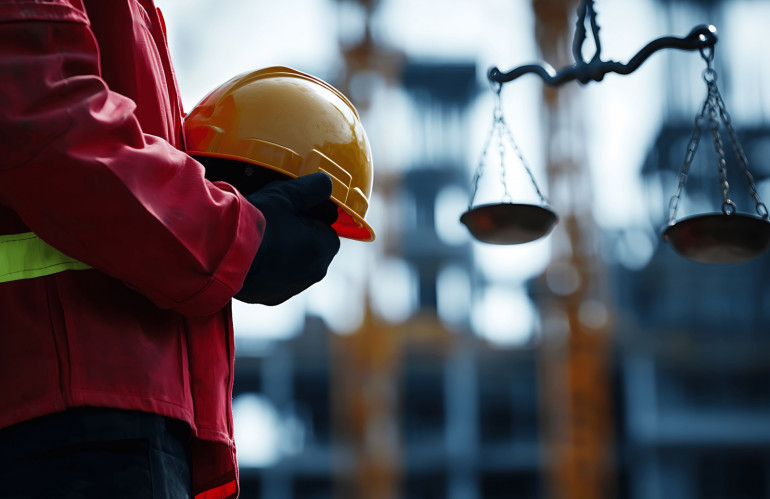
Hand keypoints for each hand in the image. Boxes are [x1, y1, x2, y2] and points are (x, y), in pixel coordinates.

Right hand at [235, 172, 340, 304]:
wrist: (224, 253)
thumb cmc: (259, 222)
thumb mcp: (287, 194)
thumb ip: (313, 187)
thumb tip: (326, 183)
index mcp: (324, 248)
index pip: (326, 228)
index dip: (309, 218)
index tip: (291, 212)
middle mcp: (314, 273)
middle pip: (312, 249)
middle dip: (298, 237)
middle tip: (275, 223)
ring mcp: (293, 288)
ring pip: (294, 265)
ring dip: (284, 253)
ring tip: (261, 239)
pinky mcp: (272, 298)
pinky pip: (277, 280)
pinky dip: (270, 269)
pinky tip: (253, 256)